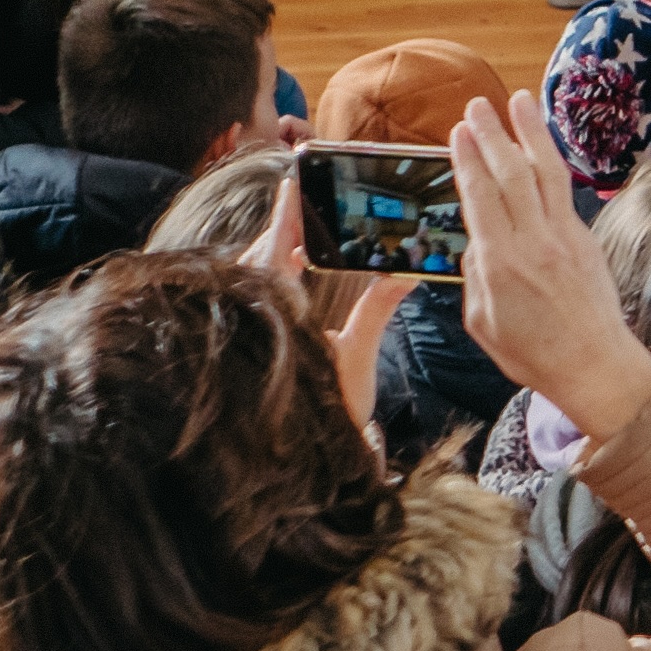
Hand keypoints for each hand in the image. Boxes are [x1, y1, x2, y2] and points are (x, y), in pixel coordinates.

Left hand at [249, 168, 405, 442]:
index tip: (294, 180)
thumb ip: (376, 311)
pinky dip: (268, 280)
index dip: (286, 212)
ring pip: (252, 278)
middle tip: (304, 201)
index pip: (276, 248)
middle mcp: (254, 317)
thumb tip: (404, 273)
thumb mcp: (356, 359)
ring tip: (298, 236)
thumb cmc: (327, 417)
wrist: (303, 470)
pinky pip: (252, 298)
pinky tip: (289, 278)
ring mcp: (246, 331)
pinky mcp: (246, 346)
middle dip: (282, 229)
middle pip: (260, 257)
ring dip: (273, 255)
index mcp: (277, 313)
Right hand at [447, 95, 650, 447]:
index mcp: (501, 264)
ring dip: (530, 132)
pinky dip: (549, 162)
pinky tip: (540, 147)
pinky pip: (563, 190)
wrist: (593, 363)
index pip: (480, 197)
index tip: (458, 132)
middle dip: (491, 134)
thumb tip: (475, 244)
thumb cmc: (533, 352)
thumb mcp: (482, 323)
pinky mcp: (585, 237)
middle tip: (476, 105)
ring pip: (545, 172)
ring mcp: (564, 235)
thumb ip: (474, 278)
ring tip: (518, 101)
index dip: (468, 160)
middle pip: (510, 174)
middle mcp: (533, 241)